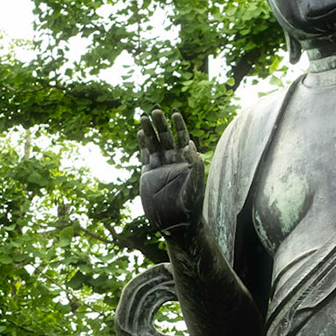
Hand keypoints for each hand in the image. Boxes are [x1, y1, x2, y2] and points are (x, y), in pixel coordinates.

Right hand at [139, 109, 206, 231]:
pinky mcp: (148, 174)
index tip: (175, 114)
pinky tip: (141, 133)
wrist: (176, 223)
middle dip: (161, 124)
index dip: (179, 126)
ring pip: (154, 144)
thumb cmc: (190, 206)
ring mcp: (160, 167)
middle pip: (166, 138)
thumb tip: (189, 145)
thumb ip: (194, 165)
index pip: (182, 138)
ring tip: (143, 117)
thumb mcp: (194, 186)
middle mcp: (173, 161)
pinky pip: (145, 155)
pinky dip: (143, 144)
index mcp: (186, 161)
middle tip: (155, 111)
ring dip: (149, 131)